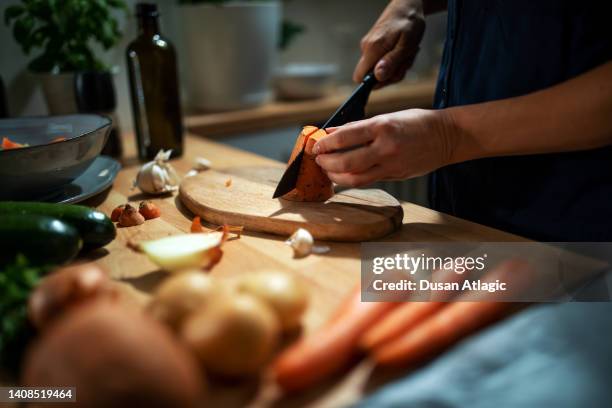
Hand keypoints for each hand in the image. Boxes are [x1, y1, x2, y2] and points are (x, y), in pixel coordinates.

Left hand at [313, 109, 453, 186]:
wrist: (447, 136)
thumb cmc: (417, 122)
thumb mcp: (387, 116)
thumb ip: (359, 127)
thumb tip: (333, 133)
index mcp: (382, 126)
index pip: (346, 137)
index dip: (326, 143)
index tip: (316, 145)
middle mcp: (385, 147)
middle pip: (347, 161)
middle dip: (327, 162)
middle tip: (318, 159)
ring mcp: (391, 164)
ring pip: (355, 178)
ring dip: (336, 175)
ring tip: (328, 170)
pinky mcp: (395, 176)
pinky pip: (368, 181)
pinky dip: (352, 179)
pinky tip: (343, 175)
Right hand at [354, 0, 425, 85]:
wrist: (407, 5)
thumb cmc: (409, 22)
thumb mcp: (406, 45)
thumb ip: (392, 61)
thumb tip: (378, 77)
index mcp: (372, 49)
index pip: (360, 77)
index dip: (374, 83)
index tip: (391, 75)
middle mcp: (367, 49)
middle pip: (373, 77)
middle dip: (392, 74)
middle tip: (405, 60)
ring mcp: (369, 48)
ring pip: (380, 70)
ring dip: (397, 66)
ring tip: (406, 52)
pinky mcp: (374, 47)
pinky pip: (382, 62)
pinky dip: (395, 60)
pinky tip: (403, 50)